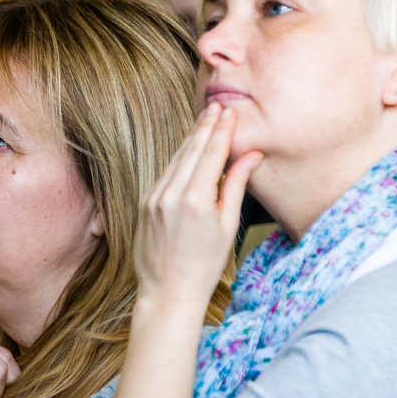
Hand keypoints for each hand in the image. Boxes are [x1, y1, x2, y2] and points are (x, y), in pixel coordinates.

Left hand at [135, 104, 262, 311]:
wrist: (168, 292)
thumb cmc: (205, 265)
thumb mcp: (228, 226)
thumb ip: (236, 186)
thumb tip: (251, 155)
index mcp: (197, 200)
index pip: (212, 154)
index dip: (222, 131)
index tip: (229, 112)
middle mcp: (172, 194)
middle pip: (192, 150)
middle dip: (206, 126)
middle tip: (218, 106)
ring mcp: (154, 197)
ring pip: (176, 159)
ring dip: (191, 138)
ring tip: (204, 120)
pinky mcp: (145, 203)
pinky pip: (165, 173)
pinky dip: (178, 158)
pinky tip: (187, 148)